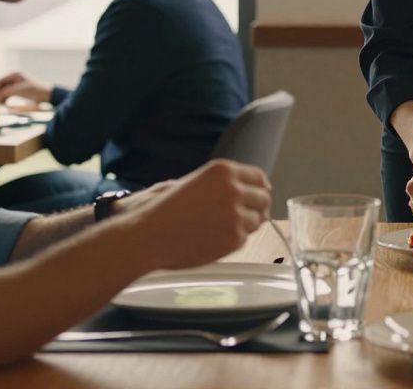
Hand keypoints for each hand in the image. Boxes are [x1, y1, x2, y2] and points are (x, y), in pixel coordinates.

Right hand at [0, 71, 50, 103]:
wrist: (47, 94)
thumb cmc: (35, 90)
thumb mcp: (19, 90)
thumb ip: (6, 92)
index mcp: (14, 74)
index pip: (0, 81)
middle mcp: (14, 77)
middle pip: (0, 85)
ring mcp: (16, 83)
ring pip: (3, 90)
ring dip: (1, 97)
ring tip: (1, 104)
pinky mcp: (18, 89)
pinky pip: (8, 93)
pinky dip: (5, 98)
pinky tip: (5, 103)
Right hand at [135, 159, 271, 270]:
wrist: (148, 237)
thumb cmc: (162, 211)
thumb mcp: (192, 182)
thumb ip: (219, 183)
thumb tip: (241, 189)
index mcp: (223, 171)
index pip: (259, 177)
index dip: (260, 188)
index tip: (259, 195)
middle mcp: (234, 190)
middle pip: (264, 198)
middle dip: (257, 207)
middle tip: (247, 215)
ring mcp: (236, 215)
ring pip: (258, 220)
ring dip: (246, 225)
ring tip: (221, 228)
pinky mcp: (234, 239)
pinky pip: (245, 239)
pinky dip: (234, 240)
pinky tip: (213, 239)